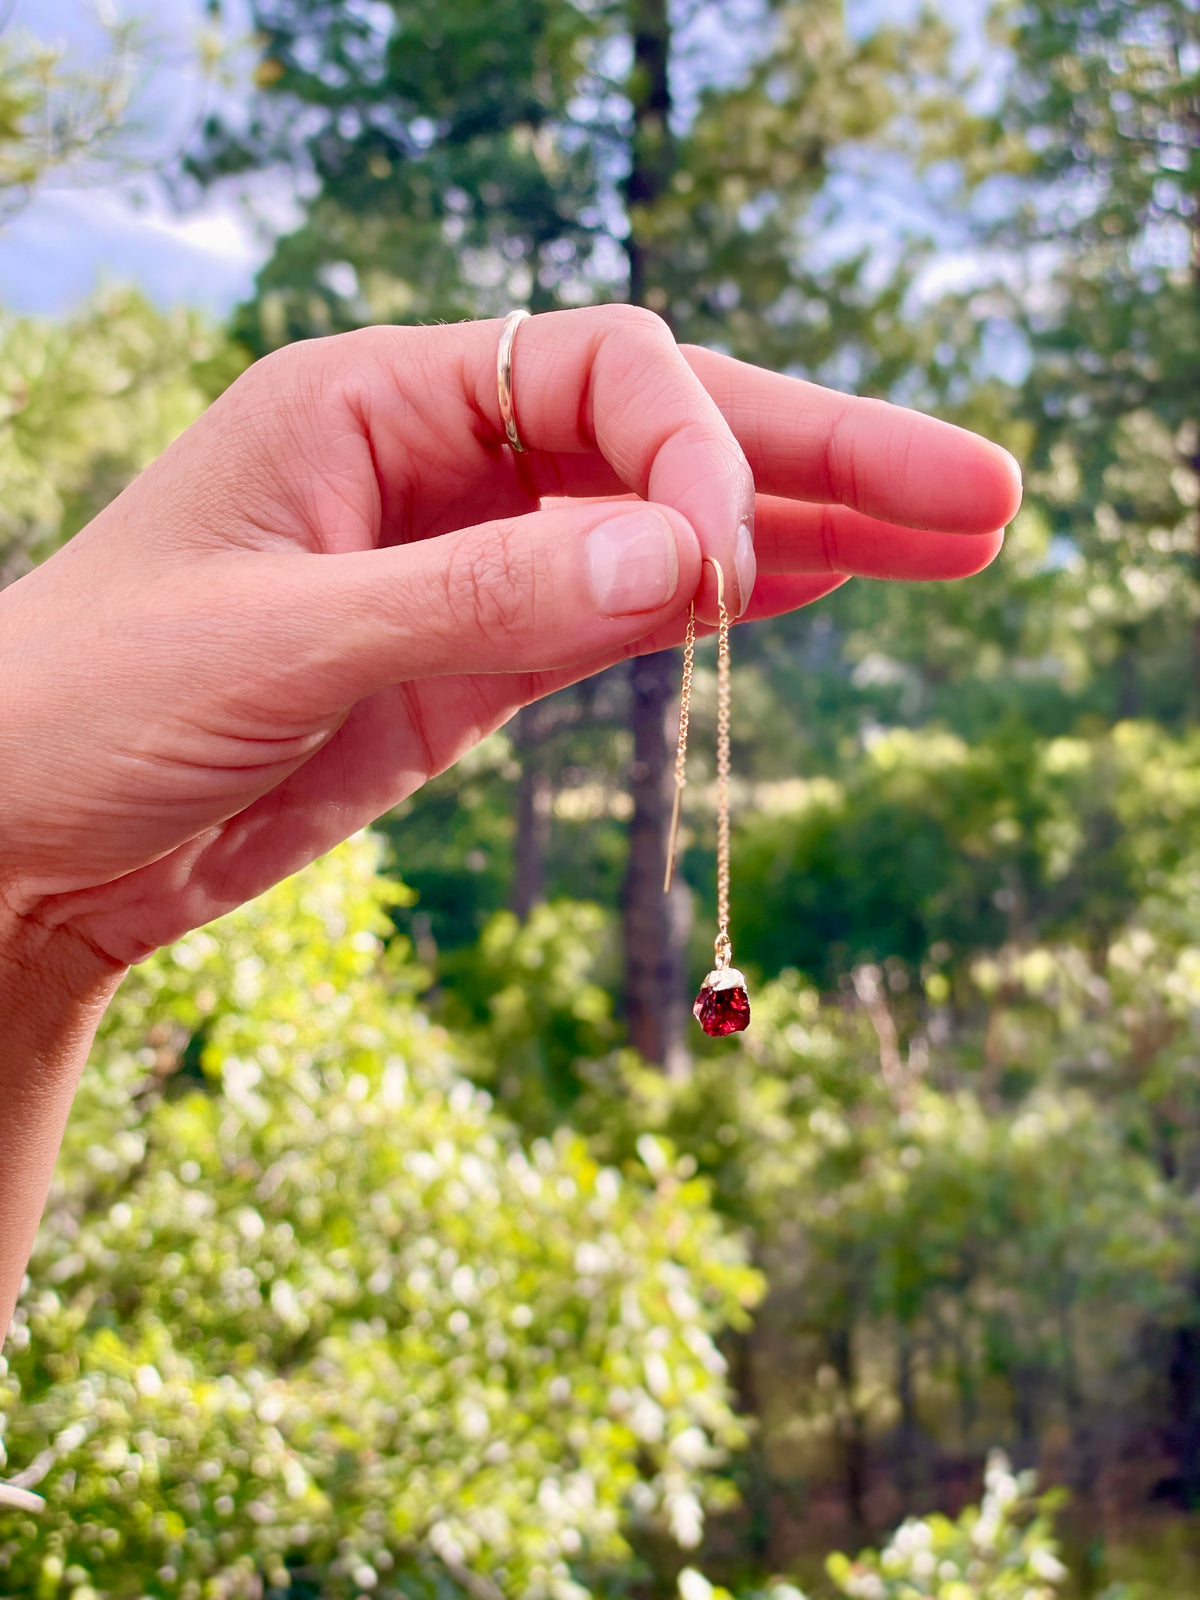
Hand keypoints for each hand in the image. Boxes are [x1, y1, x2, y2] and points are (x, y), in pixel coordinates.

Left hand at [0, 305, 1019, 966]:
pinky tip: (819, 592)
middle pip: (665, 431)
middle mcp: (434, 461)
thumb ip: (484, 602)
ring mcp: (463, 561)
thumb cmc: (89, 706)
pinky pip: (621, 610)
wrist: (21, 834)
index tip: (733, 572)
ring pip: (663, 524)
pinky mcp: (470, 659)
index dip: (699, 455)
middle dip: (822, 461)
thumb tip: (689, 561)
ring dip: (804, 534)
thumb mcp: (278, 644)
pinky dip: (721, 605)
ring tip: (954, 543)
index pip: (602, 374)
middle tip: (983, 496)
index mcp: (372, 402)